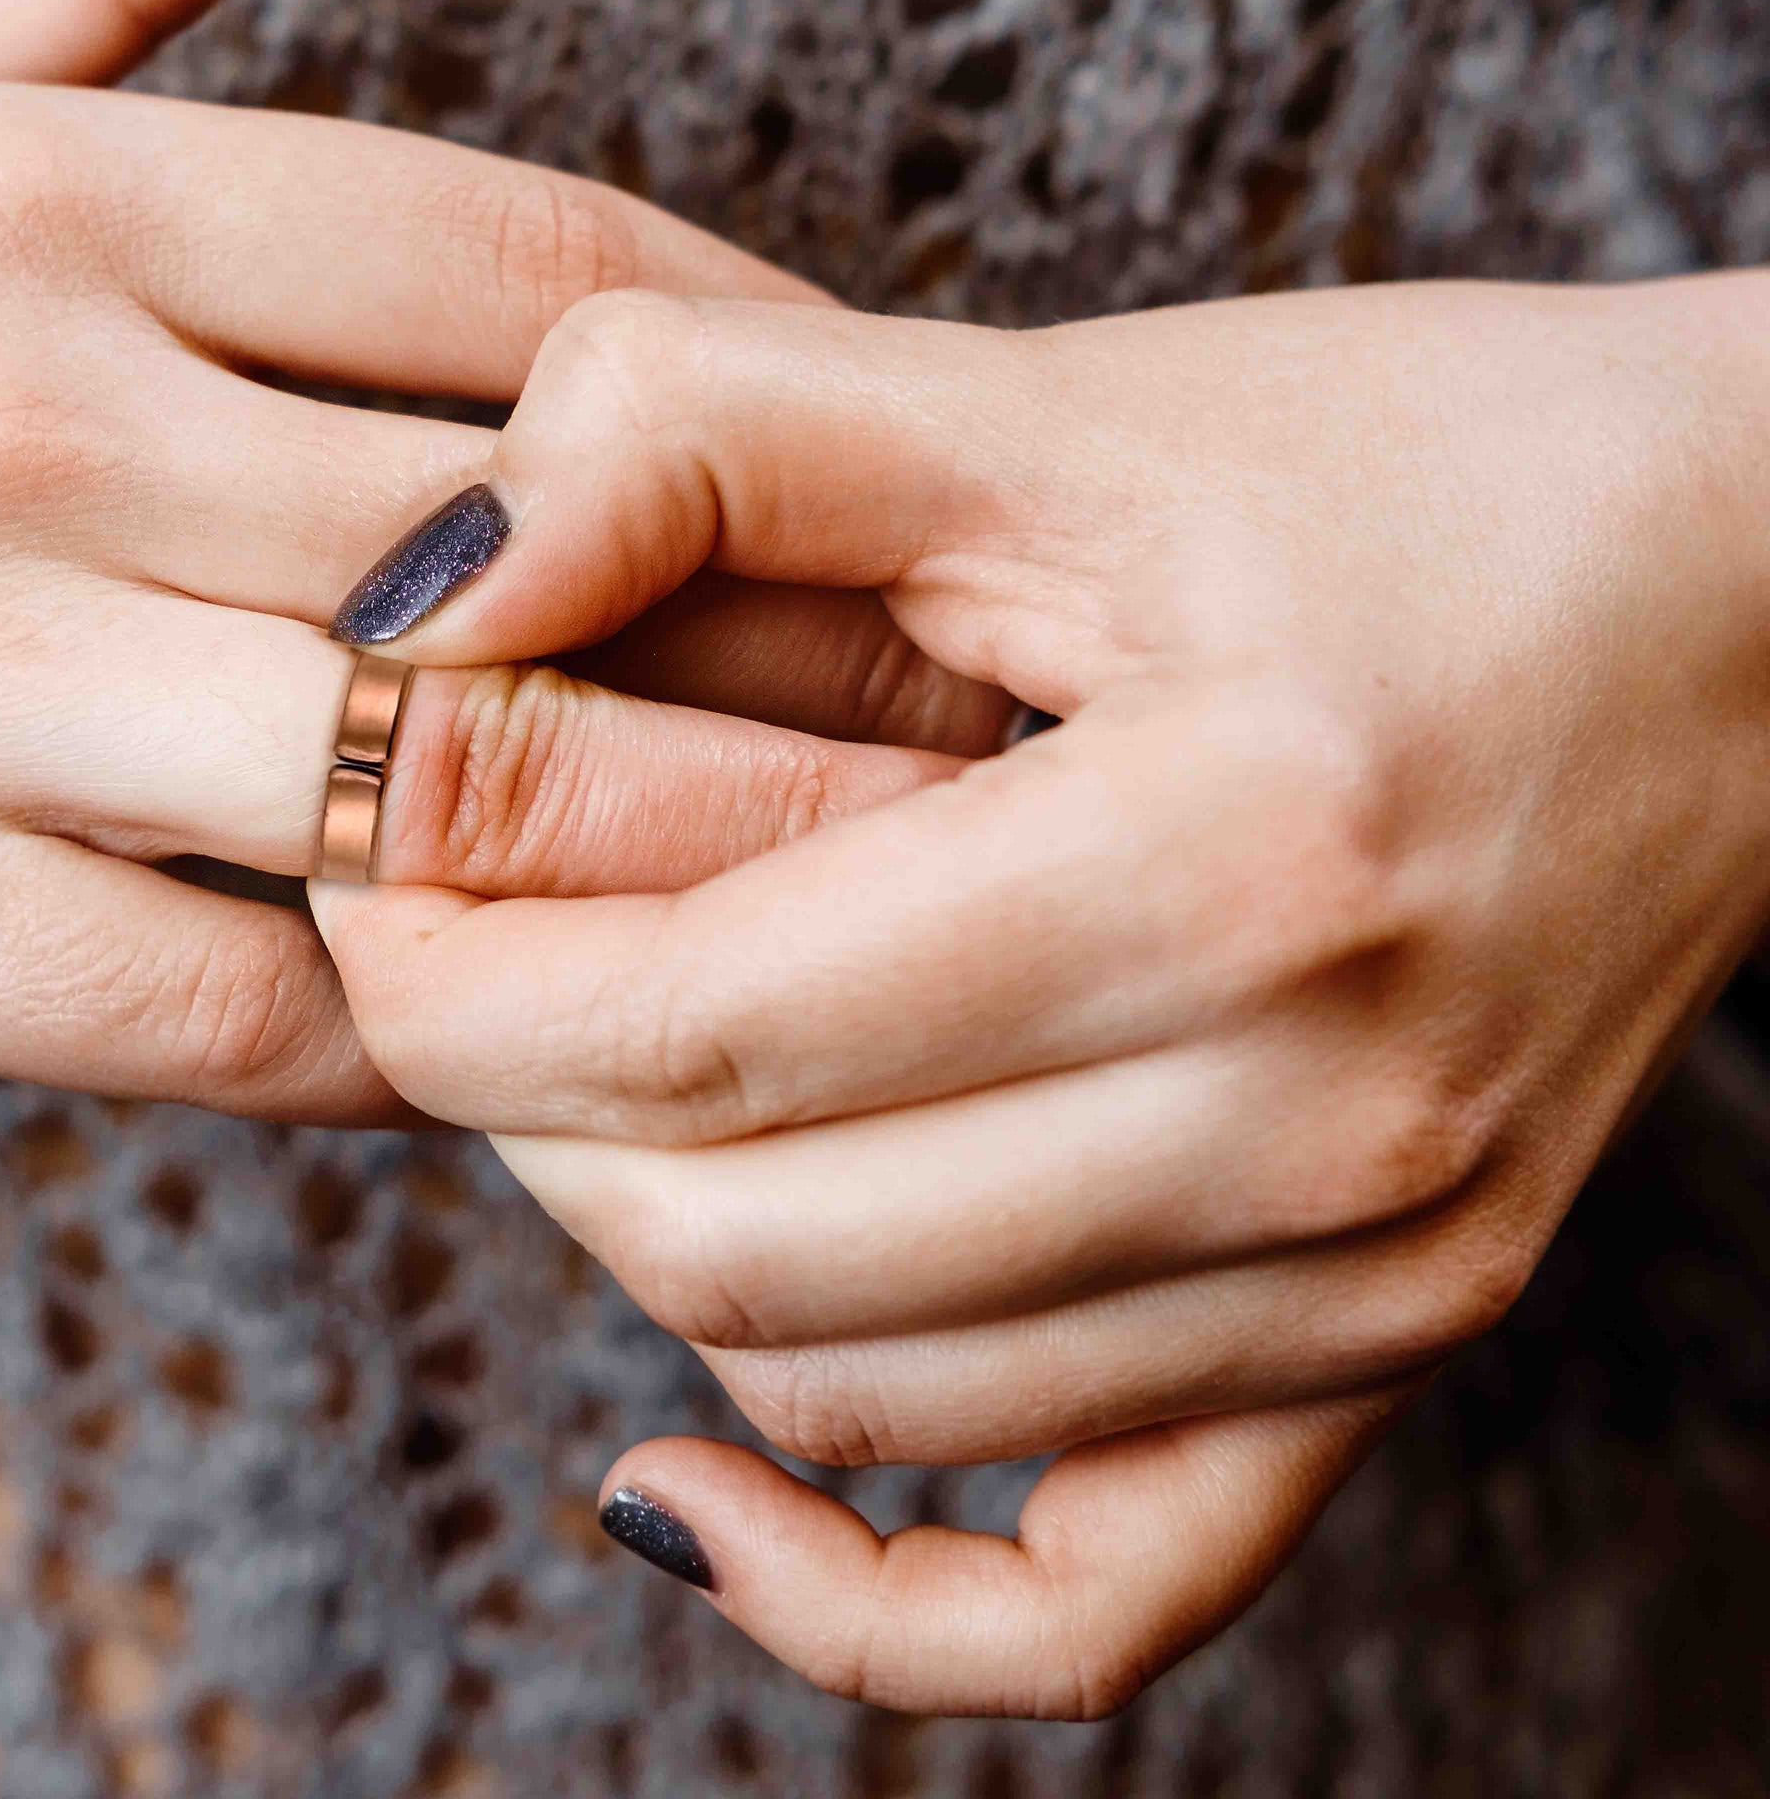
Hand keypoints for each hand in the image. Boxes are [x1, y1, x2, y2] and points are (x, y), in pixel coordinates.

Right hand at [0, 0, 999, 1113]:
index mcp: (48, 192)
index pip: (543, 274)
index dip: (776, 378)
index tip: (910, 472)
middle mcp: (10, 406)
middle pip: (556, 545)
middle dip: (807, 648)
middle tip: (986, 722)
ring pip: (433, 786)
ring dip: (675, 860)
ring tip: (861, 904)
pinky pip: (234, 1003)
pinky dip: (421, 1033)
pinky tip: (543, 1034)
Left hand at [313, 272, 1769, 1711]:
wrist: (1748, 594)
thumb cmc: (1412, 470)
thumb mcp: (1061, 400)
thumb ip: (708, 442)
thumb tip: (416, 600)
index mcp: (1233, 860)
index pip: (691, 1032)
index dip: (445, 967)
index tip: (370, 858)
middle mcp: (1325, 1125)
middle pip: (735, 1233)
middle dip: (507, 1095)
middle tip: (464, 936)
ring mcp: (1375, 1275)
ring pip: (848, 1388)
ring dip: (639, 1241)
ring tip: (600, 1070)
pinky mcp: (1391, 1338)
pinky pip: (1086, 1600)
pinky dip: (847, 1585)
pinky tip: (688, 1481)